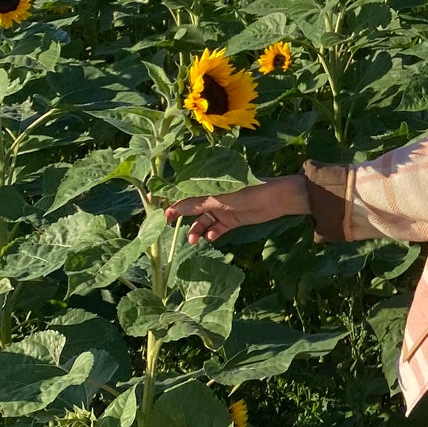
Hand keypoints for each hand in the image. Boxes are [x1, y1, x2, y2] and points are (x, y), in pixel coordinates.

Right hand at [158, 176, 309, 244]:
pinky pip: (216, 229)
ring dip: (196, 231)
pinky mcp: (232, 220)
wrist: (276, 199)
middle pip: (190, 207)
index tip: (151, 201)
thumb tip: (172, 208)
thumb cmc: (247, 191)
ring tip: (194, 240)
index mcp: (208, 186)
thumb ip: (195, 204)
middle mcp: (212, 197)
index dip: (167, 196)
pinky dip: (212, 234)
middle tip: (169, 225)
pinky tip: (212, 237)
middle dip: (179, 216)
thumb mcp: (218, 198)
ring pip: (202, 222)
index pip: (183, 190)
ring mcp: (222, 209)